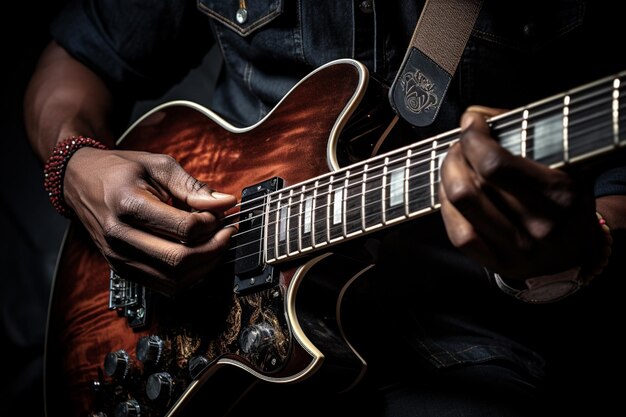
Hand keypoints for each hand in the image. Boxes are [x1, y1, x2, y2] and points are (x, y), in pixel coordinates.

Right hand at [63, 147, 236, 293]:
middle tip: (226, 233)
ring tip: (215, 246)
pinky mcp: (121, 269)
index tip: (218, 213)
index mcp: (129, 204)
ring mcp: (118, 256)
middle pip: (180, 259)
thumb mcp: (156, 165)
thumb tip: (225, 202)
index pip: (184, 228)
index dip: (210, 223)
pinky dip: (188, 277)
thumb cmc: (119, 170)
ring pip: (174, 279)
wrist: (79, 181)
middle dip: (214, 248)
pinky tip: (198, 258)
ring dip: (204, 266)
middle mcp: (120, 236)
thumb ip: (192, 186)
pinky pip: (163, 286)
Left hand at [439, 106, 602, 279]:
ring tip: (453, 163)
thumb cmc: (567, 199)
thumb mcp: (565, 161)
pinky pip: (458, 233)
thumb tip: (477, 115)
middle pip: (471, 186)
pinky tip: (450, 192)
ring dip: (447, 177)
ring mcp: (516, 249)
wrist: (576, 250)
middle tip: (461, 144)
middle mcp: (537, 226)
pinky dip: (446, 207)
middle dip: (456, 155)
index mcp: (559, 196)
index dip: (474, 138)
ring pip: (460, 207)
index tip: (472, 122)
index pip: (496, 165)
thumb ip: (523, 132)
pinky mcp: (497, 264)